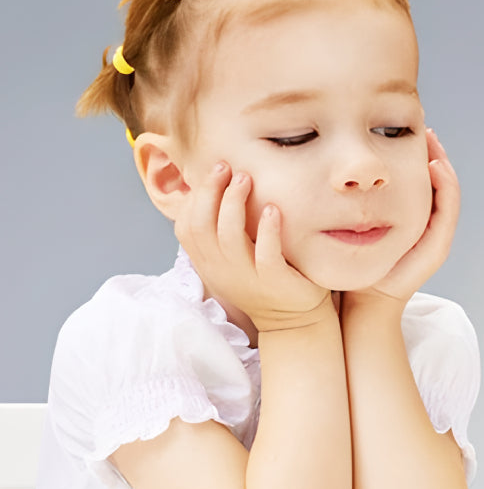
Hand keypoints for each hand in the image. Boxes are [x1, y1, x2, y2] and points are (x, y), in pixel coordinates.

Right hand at [174, 163, 332, 331]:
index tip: (211, 173)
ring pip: (229, 236)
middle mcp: (223, 271)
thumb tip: (213, 191)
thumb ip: (222, 233)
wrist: (294, 321)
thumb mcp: (235, 260)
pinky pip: (266, 253)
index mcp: (210, 264)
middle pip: (202, 226)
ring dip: (235, 202)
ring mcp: (248, 277)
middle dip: (210, 191)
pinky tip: (273, 209)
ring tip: (246, 179)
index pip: (185, 227)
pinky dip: (267, 229)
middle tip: (226, 167)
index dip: (194, 197)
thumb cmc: (265, 280)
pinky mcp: (275, 282)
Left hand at [355, 129, 459, 303]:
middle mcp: (428, 225)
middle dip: (434, 153)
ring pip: (448, 191)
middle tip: (425, 127)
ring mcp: (436, 236)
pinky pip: (448, 209)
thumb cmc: (354, 263)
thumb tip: (338, 168)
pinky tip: (434, 166)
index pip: (422, 179)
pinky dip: (446, 186)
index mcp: (411, 217)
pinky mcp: (438, 245)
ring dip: (443, 164)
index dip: (419, 154)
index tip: (407, 129)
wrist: (365, 300)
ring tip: (432, 141)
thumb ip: (353, 199)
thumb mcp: (352, 222)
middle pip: (438, 181)